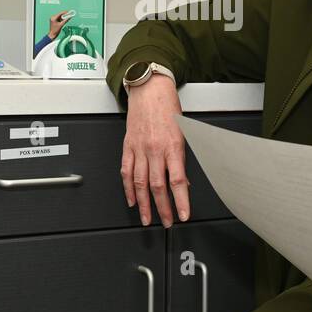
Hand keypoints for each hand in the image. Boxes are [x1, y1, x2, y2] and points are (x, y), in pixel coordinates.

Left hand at [47, 9, 73, 39]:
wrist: (52, 34)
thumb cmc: (55, 30)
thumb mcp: (61, 25)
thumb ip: (66, 20)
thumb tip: (69, 17)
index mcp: (53, 18)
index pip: (60, 13)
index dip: (65, 12)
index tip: (68, 12)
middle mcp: (52, 18)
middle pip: (60, 15)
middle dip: (65, 15)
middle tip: (69, 15)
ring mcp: (53, 19)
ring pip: (60, 17)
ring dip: (63, 17)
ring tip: (67, 18)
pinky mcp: (54, 21)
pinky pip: (59, 19)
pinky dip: (62, 19)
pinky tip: (64, 20)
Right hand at [120, 74, 189, 227]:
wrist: (149, 89)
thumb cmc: (168, 107)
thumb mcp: (184, 131)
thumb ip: (182, 158)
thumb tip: (184, 182)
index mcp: (173, 146)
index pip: (177, 181)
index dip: (181, 201)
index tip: (183, 215)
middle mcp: (155, 149)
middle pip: (158, 186)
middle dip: (163, 209)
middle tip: (166, 222)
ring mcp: (139, 149)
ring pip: (140, 183)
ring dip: (145, 204)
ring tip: (148, 219)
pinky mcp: (128, 146)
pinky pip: (126, 171)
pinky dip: (128, 189)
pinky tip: (132, 200)